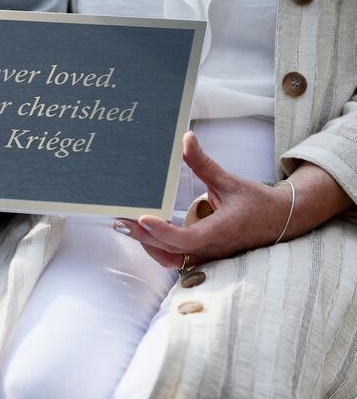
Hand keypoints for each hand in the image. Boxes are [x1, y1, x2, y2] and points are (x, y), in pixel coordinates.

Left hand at [115, 132, 294, 267]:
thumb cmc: (256, 201)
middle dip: (142, 237)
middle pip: (169, 250)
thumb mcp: (230, 181)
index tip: (143, 218)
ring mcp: (207, 258)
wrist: (280, 222)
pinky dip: (156, 248)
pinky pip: (174, 260)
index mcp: (220, 231)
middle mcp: (211, 250)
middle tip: (118, 220)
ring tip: (123, 226)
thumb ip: (204, 163)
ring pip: (169, 260)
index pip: (186, 238)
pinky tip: (141, 233)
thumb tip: (186, 138)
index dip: (162, 231)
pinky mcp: (203, 259)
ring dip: (146, 245)